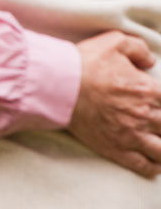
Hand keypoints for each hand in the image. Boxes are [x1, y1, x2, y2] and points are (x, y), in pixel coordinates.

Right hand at [68, 31, 160, 177]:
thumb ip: (138, 49)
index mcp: (148, 90)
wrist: (58, 84)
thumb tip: (150, 61)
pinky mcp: (116, 149)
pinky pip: (144, 165)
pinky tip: (154, 163)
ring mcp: (131, 135)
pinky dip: (153, 166)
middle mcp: (145, 115)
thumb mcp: (114, 42)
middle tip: (158, 123)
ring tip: (160, 145)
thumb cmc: (85, 63)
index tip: (158, 103)